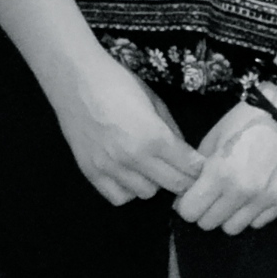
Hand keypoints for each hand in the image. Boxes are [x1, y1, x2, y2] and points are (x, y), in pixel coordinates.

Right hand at [49, 53, 205, 204]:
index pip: (188, 166)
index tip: (200, 167)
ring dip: (154, 182)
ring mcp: (110, 168)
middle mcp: (133, 158)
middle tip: (182, 170)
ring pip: (146, 193)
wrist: (76, 80)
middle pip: (173, 185)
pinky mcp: (91, 173)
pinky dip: (128, 190)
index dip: (199, 168)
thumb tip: (184, 152)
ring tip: (150, 167)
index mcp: (153, 136)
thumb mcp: (154, 100)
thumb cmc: (118, 83)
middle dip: (183, 179)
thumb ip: (171, 129)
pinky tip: (129, 174)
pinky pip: (119, 197)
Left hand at [174, 100, 276, 232]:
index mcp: (219, 173)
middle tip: (211, 195)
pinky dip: (251, 214)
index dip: (186, 205)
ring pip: (232, 229)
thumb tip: (186, 194)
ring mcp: (262, 200)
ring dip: (228, 215)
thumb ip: (198, 169)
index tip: (191, 197)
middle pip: (209, 223)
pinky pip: (257, 223)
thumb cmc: (244, 121)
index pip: (190, 212)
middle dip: (205, 211)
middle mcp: (240, 192)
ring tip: (232, 197)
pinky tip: (252, 195)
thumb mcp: (214, 138)